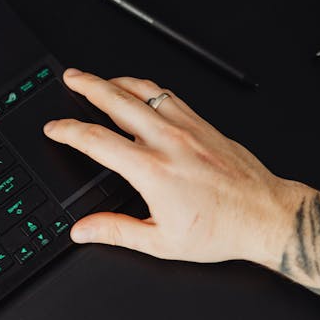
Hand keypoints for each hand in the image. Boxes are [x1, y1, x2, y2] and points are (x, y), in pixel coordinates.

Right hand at [43, 70, 306, 269]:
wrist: (264, 215)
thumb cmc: (220, 229)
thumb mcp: (161, 242)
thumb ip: (116, 231)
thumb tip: (83, 231)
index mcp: (152, 171)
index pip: (97, 140)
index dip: (69, 130)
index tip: (54, 127)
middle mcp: (168, 141)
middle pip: (116, 100)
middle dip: (87, 85)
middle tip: (70, 77)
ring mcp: (187, 127)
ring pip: (143, 91)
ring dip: (115, 80)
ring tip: (98, 79)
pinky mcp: (202, 123)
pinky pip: (167, 95)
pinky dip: (146, 87)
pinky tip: (139, 89)